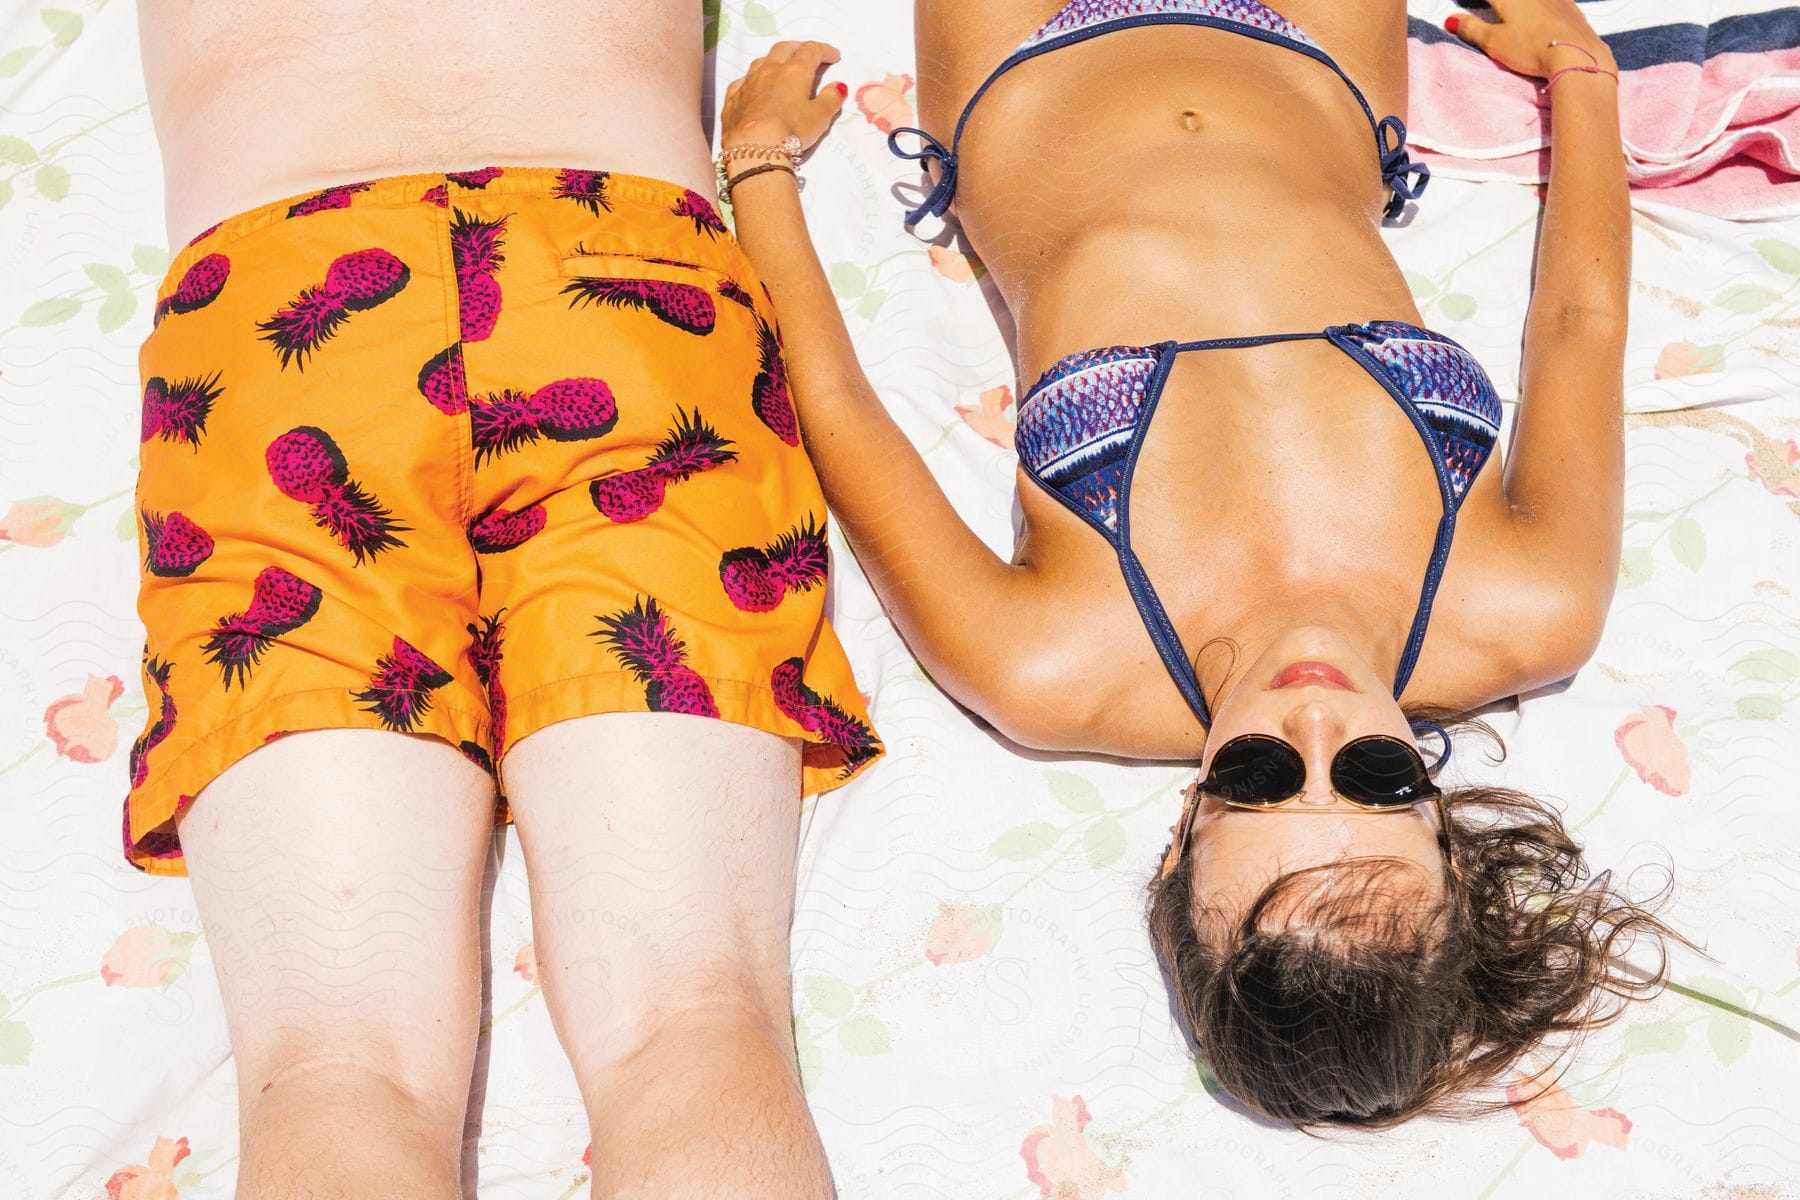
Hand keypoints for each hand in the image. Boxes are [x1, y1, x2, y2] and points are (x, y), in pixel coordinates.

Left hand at [721, 41, 848, 151]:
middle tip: (808, 55)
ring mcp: (748, 83)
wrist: (753, 149)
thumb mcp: (820, 118)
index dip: (825, 51)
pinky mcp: (733, 99)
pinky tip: (754, 88)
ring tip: (781, 68)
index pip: (812, 51)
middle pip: (784, 49)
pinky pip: (742, 82)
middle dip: (798, 48)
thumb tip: (838, 87)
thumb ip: (831, 99)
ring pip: (761, 62)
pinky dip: (752, 81)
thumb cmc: (791, 131)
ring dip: (774, 61)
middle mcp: (770, 71)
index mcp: (794, 71)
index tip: (834, 57)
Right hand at [1445, 0, 1616, 78]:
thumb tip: (1451, 19)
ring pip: (1533, 0)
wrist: (1576, 54)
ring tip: (1515, 14)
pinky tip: (1542, 10)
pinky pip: (1552, 1)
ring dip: (1522, 6)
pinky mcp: (1570, 7)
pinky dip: (1543, 5)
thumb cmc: (1530, 48)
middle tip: (1495, 10)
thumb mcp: (1493, 42)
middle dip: (1501, 5)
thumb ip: (1471, 28)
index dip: (1473, 3)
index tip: (1466, 7)